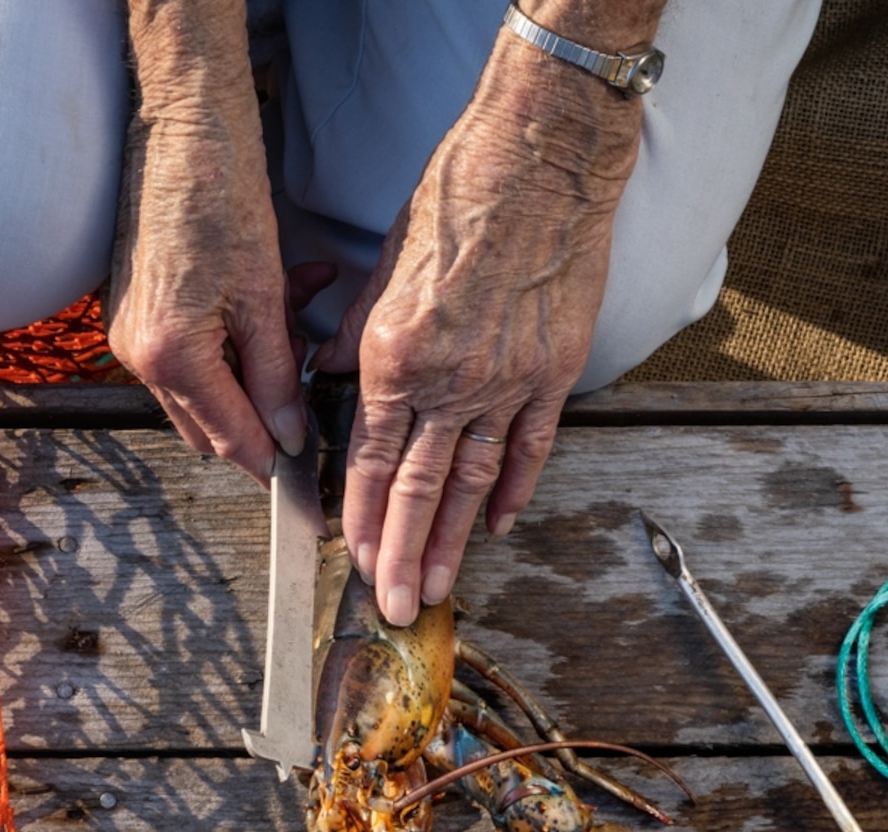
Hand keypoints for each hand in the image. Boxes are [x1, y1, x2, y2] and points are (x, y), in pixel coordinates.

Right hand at [106, 6, 303, 477]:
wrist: (180, 131)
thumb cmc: (221, 196)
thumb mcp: (264, 296)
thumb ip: (276, 376)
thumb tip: (286, 435)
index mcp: (172, 357)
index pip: (231, 439)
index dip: (273, 461)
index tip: (307, 479)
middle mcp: (139, 354)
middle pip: (211, 425)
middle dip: (264, 419)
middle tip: (312, 401)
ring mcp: (130, 333)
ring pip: (205, 389)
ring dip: (252, 376)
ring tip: (296, 331)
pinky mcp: (135, 310)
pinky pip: (191, 353)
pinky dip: (232, 344)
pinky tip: (273, 307)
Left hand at [325, 42, 641, 624]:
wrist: (539, 168)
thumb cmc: (458, 201)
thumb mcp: (385, 264)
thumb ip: (360, 333)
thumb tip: (334, 374)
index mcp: (397, 353)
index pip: (374, 456)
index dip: (363, 515)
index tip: (355, 558)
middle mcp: (451, 381)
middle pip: (422, 488)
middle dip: (404, 555)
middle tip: (394, 607)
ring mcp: (508, 384)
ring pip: (475, 483)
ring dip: (454, 542)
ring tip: (440, 589)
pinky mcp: (553, 375)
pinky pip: (531, 449)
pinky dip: (515, 492)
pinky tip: (499, 527)